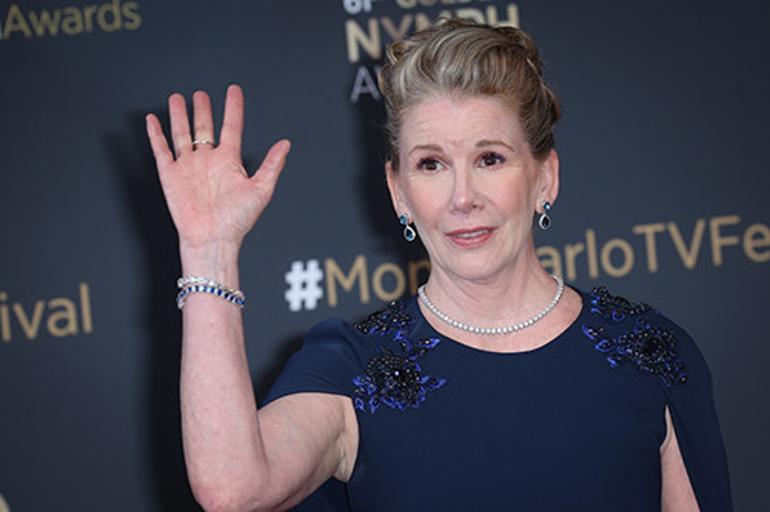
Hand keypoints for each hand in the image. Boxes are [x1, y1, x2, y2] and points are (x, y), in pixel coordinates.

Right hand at [145, 84, 290, 249]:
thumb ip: (273, 165)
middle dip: (202, 110)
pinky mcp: (170, 175)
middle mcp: (208, 161)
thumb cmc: (237, 221)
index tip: (234, 90)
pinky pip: (161, 150)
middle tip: (200, 94)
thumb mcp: (261, 190)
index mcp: (229, 161)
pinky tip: (153, 119)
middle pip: (204, 128)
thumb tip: (286, 144)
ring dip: (180, 116)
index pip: (232, 127)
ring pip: (182, 134)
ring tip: (178, 98)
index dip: (233, 108)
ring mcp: (188, 166)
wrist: (212, 238)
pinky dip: (156, 134)